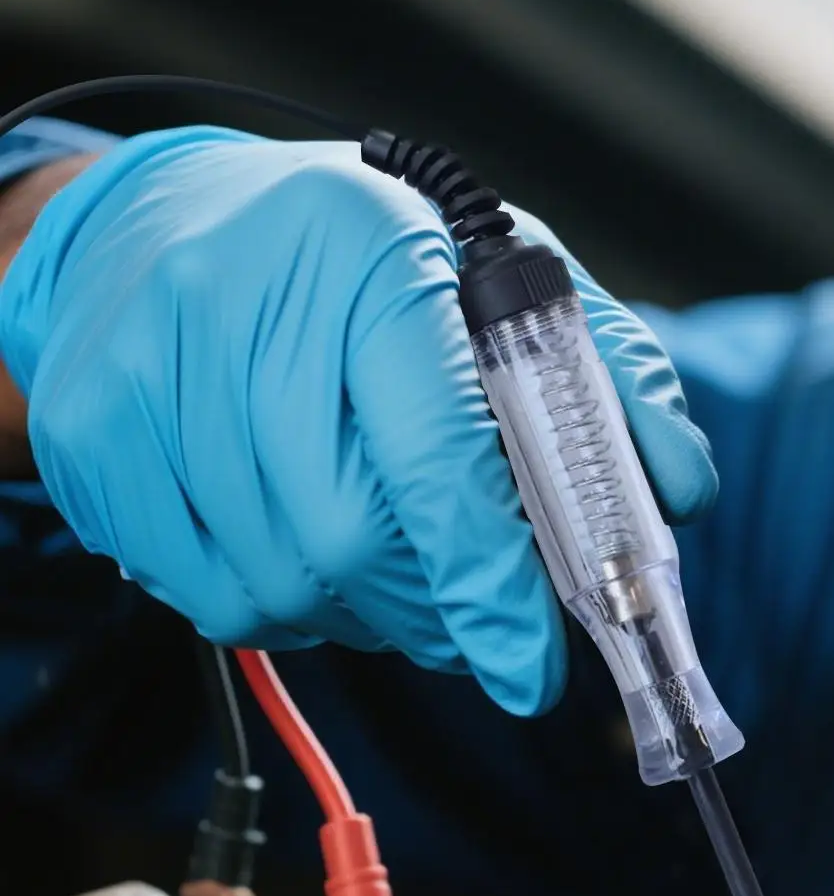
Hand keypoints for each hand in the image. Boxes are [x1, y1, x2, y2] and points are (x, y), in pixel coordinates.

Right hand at [0, 128, 716, 713]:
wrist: (164, 226)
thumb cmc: (362, 265)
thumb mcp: (501, 281)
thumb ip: (606, 380)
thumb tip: (678, 491)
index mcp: (370, 250)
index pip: (437, 451)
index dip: (491, 581)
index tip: (532, 669)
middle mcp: (241, 301)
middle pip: (352, 539)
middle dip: (436, 614)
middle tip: (481, 628)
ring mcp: (147, 371)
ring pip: (281, 583)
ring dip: (367, 618)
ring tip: (400, 581)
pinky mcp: (92, 439)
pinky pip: (209, 594)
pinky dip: (287, 611)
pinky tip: (314, 560)